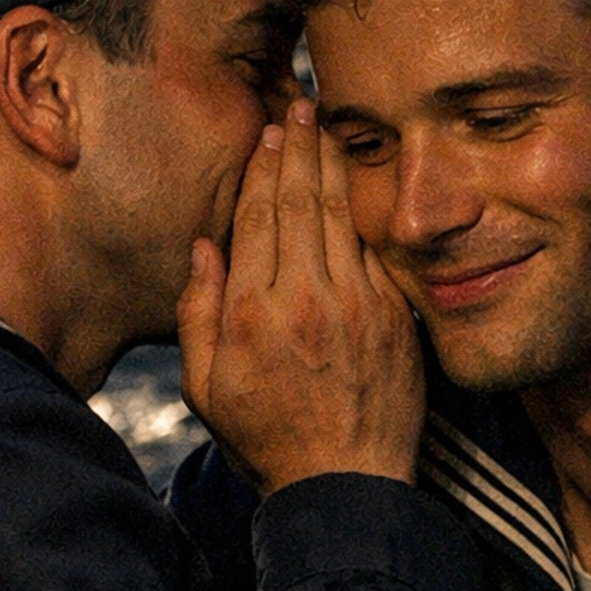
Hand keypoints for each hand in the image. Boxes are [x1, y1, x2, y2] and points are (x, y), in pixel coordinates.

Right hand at [178, 96, 424, 497]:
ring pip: (341, 215)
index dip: (261, 167)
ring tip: (326, 126)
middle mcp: (304, 298)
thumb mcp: (205, 389)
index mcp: (251, 313)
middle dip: (298, 147)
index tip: (266, 133)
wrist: (345, 485)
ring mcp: (356, 304)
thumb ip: (197, 314)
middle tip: (299, 104)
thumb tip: (204, 247)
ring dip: (333, 165)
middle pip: (299, 202)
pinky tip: (361, 182)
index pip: (256, 217)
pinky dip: (364, 210)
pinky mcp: (393, 316)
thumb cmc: (267, 441)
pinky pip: (374, 250)